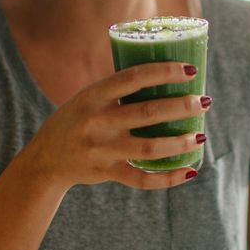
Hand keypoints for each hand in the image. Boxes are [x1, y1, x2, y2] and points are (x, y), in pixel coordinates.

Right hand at [20, 62, 209, 190]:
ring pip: (149, 147)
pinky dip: (168, 177)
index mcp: (93, 95)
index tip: (189, 71)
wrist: (45, 159)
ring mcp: (101, 149)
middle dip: (181, 106)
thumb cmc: (77, 120)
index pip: (133, 78)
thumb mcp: (88, 98)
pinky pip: (142, 178)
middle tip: (204, 102)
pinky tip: (189, 170)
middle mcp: (96, 121)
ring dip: (180, 142)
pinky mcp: (105, 172)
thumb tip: (164, 75)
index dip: (163, 72)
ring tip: (200, 136)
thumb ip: (117, 90)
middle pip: (147, 113)